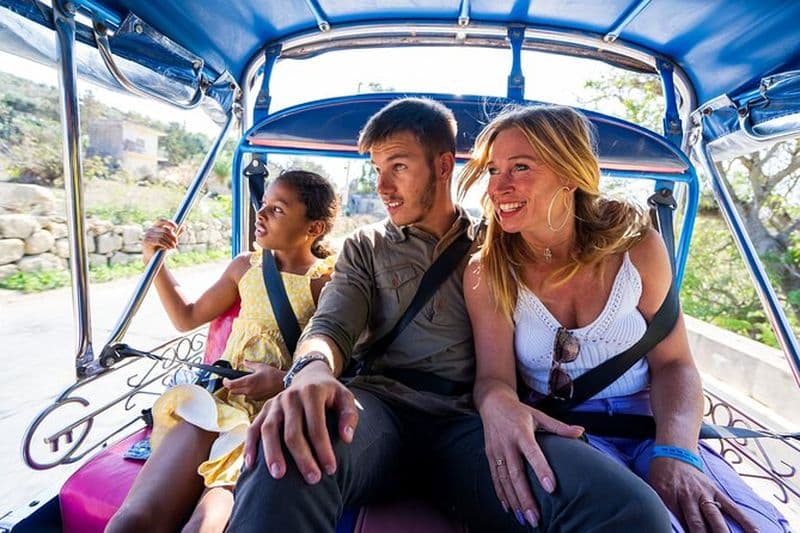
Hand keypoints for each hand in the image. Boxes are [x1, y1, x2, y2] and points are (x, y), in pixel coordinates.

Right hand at [142, 219, 182, 263]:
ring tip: (173, 247)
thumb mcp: (169, 240)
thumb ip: (175, 234)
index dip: (169, 222)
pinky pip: (159, 241)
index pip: (161, 220)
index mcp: (155, 227)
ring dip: (170, 242)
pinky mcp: (147, 241)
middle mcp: (150, 229)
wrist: (152, 258)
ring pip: (163, 236)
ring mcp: (148, 235)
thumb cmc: (160, 248)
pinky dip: (166, 244)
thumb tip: (183, 226)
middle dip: (173, 236)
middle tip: (176, 243)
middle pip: (165, 230)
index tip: (176, 227)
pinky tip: (168, 248)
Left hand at [222, 361, 283, 400]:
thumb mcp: (260, 366)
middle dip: (230, 386)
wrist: (283, 383)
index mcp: (248, 381)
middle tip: (231, 380)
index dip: (225, 382)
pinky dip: (246, 392)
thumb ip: (250, 364)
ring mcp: (252, 396)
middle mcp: (248, 390)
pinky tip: (251, 387)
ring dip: (238, 389)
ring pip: (239, 394)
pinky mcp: (257, 399)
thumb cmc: (273, 374)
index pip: (230, 385)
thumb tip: (244, 361)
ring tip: (242, 383)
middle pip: (232, 391)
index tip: (225, 379)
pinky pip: (247, 396)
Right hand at [243, 361, 358, 484]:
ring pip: (269, 429)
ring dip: (272, 453)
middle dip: (302, 457)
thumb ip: (349, 415)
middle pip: (292, 431)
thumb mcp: (345, 397)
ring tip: (278, 475)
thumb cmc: (330, 393)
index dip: (323, 449)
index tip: (330, 469)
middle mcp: (290, 396)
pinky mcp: (264, 409)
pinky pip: (253, 428)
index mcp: (311, 393)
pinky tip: (249, 465)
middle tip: (312, 479)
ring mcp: (274, 403)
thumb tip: (346, 438)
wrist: (309, 376)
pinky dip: (250, 445)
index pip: (316, 425)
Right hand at [479, 392, 583, 526]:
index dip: (542, 470)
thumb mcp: (539, 415)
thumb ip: (559, 427)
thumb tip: (581, 431)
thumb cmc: (519, 411)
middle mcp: (507, 443)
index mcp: (521, 432)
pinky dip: (501, 494)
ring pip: (504, 480)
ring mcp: (496, 451)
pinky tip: (509, 508)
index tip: (551, 488)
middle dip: (525, 497)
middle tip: (535, 517)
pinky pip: (495, 478)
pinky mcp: (490, 456)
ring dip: (514, 500)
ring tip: (525, 518)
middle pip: (516, 474)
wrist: (492, 403)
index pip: (533, 453)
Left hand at [649, 455, 758, 531]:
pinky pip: (732, 507)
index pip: (678, 523)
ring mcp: (704, 494)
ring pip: (716, 517)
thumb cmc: (661, 475)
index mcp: (669, 496)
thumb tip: (666, 525)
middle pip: (698, 523)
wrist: (673, 453)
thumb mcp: (653, 490)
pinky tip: (755, 532)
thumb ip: (662, 508)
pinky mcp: (716, 491)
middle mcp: (688, 496)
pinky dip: (744, 520)